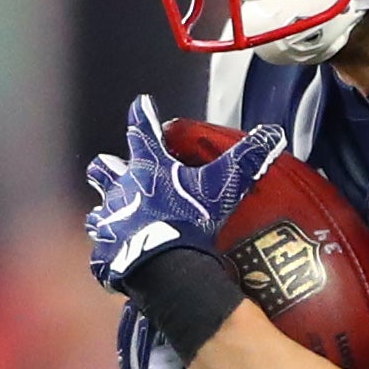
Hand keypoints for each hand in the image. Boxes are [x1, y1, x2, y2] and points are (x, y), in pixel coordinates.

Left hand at [84, 96, 286, 291]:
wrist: (163, 266)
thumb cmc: (188, 219)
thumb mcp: (222, 186)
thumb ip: (246, 160)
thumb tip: (271, 135)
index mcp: (148, 167)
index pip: (143, 129)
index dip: (142, 114)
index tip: (140, 102)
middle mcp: (121, 188)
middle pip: (103, 168)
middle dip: (107, 167)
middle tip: (112, 167)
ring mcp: (109, 221)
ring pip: (97, 212)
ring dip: (106, 214)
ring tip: (115, 220)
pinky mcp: (105, 253)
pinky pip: (102, 255)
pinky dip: (108, 258)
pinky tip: (116, 263)